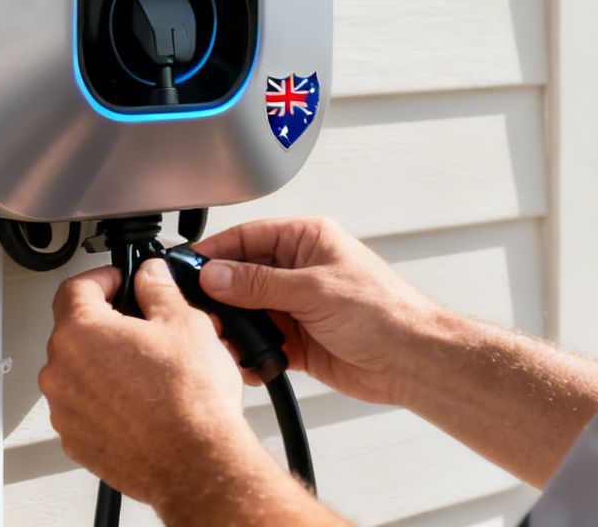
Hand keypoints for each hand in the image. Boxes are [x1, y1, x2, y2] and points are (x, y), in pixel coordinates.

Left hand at [41, 258, 273, 509]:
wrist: (195, 463)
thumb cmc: (190, 400)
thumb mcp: (185, 323)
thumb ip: (159, 289)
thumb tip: (150, 276)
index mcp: (81, 333)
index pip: (75, 287)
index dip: (103, 278)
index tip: (121, 281)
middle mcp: (61, 371)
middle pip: (75, 330)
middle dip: (109, 323)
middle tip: (146, 327)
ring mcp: (65, 411)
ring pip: (80, 371)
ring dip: (106, 363)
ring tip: (150, 371)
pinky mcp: (77, 441)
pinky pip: (85, 407)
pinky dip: (106, 399)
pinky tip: (143, 402)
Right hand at [195, 216, 441, 406]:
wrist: (411, 361)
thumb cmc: (383, 312)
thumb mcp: (314, 290)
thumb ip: (260, 283)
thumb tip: (216, 275)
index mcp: (307, 240)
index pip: (249, 237)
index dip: (216, 251)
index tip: (186, 266)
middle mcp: (300, 270)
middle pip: (242, 276)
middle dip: (219, 295)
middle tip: (196, 311)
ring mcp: (298, 306)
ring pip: (248, 312)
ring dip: (233, 328)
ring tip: (221, 340)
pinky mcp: (298, 341)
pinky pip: (262, 343)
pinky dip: (250, 354)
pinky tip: (245, 361)